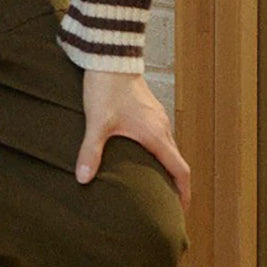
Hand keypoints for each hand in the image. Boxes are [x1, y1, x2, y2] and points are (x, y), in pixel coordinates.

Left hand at [76, 69, 190, 211]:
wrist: (110, 55)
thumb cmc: (106, 87)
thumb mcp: (97, 122)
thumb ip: (91, 151)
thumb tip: (83, 179)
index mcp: (156, 135)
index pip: (180, 170)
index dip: (183, 193)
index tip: (181, 210)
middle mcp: (162, 126)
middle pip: (176, 161)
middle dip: (174, 184)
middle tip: (166, 204)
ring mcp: (156, 116)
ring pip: (168, 147)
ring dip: (166, 166)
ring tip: (154, 183)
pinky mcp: (148, 108)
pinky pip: (160, 135)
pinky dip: (158, 151)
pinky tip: (141, 155)